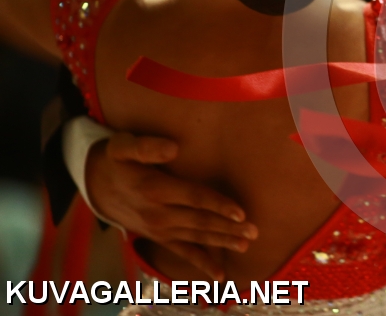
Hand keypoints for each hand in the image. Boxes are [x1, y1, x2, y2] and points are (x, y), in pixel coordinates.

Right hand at [85, 132, 257, 279]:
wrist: (95, 185)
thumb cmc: (117, 161)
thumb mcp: (123, 147)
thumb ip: (147, 146)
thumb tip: (174, 147)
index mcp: (155, 189)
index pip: (194, 198)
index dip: (218, 205)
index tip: (240, 213)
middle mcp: (158, 214)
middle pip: (200, 222)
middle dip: (228, 228)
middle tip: (254, 232)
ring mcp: (159, 229)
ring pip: (196, 238)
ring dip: (222, 242)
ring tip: (245, 246)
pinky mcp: (159, 238)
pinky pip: (182, 253)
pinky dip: (202, 264)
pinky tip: (220, 274)